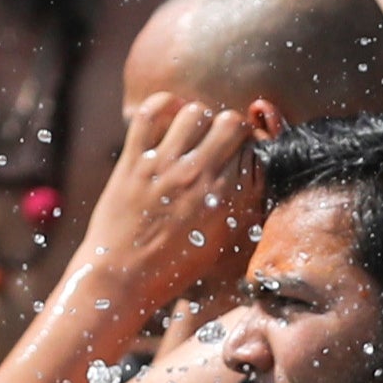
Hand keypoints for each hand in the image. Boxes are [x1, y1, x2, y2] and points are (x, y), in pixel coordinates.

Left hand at [67, 89, 259, 306]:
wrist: (125, 276)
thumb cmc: (177, 264)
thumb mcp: (227, 240)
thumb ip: (245, 204)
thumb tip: (257, 170)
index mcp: (231, 200)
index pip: (258, 150)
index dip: (252, 149)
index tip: (241, 156)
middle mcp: (202, 178)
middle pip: (233, 123)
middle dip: (230, 128)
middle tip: (216, 143)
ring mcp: (166, 166)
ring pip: (196, 112)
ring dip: (197, 119)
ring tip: (190, 135)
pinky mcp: (134, 161)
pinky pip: (152, 113)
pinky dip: (163, 106)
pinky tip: (168, 119)